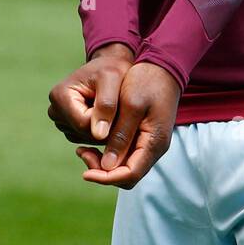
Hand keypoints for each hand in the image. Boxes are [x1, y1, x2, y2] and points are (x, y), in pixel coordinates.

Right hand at [47, 42, 134, 145]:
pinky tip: (108, 115)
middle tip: (120, 109)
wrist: (108, 66)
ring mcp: (60, 120)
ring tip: (113, 109)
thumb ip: (106, 105)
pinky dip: (100, 131)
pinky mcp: (68, 127)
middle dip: (105, 126)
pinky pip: (86, 138)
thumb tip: (98, 135)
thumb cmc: (110, 68)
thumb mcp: (112, 79)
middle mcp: (55, 110)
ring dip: (104, 129)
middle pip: (83, 132)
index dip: (106, 122)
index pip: (84, 124)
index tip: (120, 109)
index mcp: (60, 96)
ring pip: (85, 137)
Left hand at [76, 61, 179, 190]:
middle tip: (82, 153)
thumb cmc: (147, 81)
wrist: (162, 66)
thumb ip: (120, 136)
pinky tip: (94, 139)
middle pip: (127, 175)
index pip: (130, 175)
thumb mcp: (132, 105)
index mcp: (154, 142)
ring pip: (125, 166)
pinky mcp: (143, 135)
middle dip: (103, 171)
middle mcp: (154, 148)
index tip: (85, 171)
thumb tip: (106, 166)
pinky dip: (109, 151)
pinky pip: (125, 153)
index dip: (106, 178)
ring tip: (83, 148)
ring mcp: (150, 142)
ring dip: (104, 162)